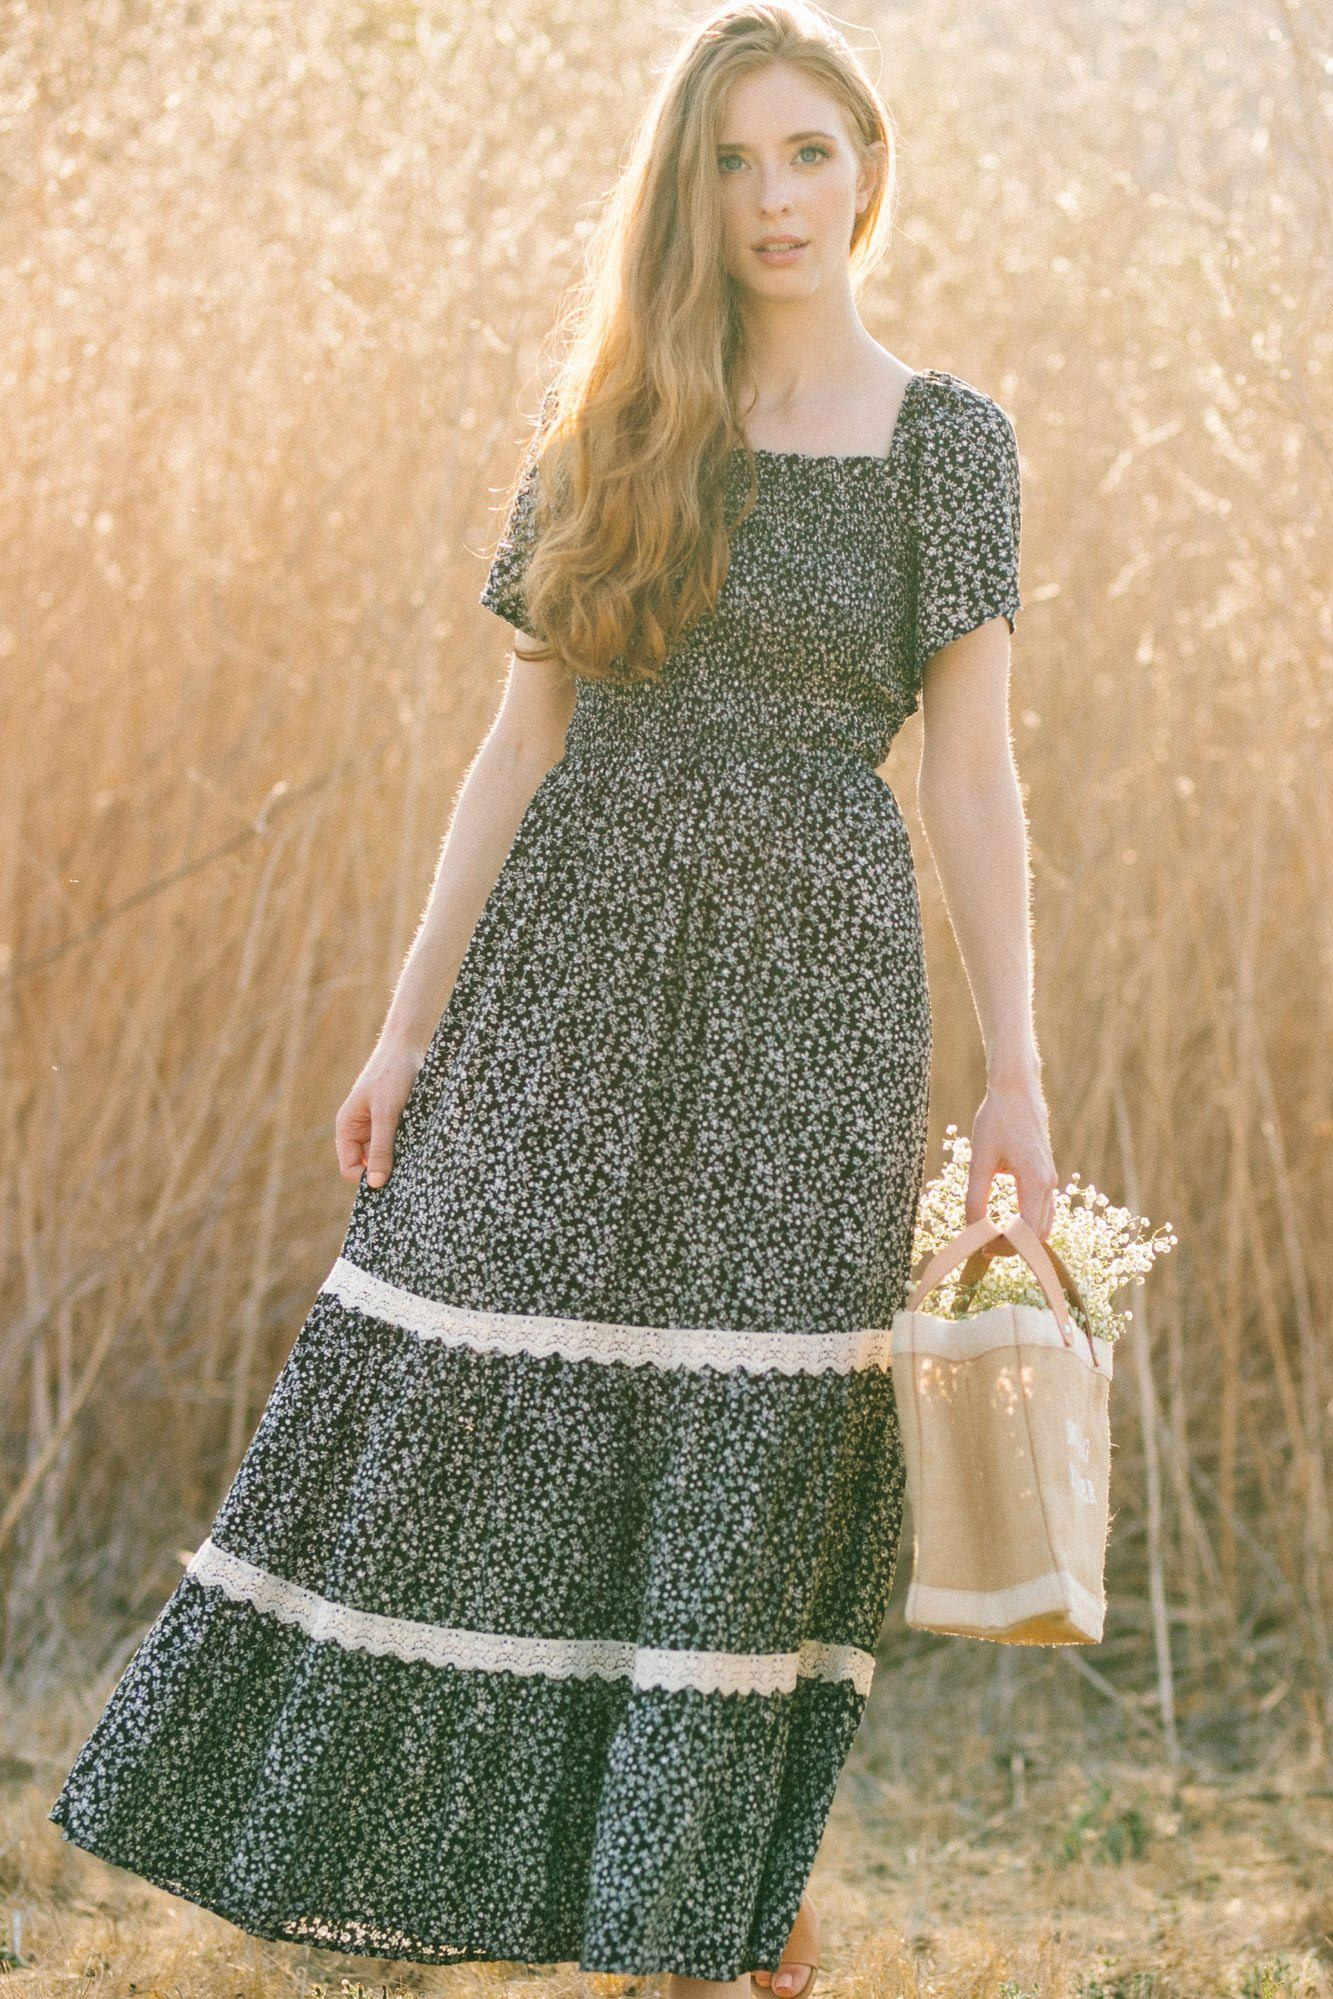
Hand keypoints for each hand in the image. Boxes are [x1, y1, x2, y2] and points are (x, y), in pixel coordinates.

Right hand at [334, 1035, 428, 1188]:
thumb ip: (380, 1148)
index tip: (391, 1182)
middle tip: (408, 1174)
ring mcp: (378, 1127)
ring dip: (401, 1160)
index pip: (350, 1169)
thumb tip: (374, 1185)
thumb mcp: (386, 1114)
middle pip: (369, 1166)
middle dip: (386, 1171)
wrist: (409, 1046)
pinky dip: (410, 1149)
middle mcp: (360, 1131)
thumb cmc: (392, 1075)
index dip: (367, 1180)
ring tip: (417, 1157)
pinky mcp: (396, 1122)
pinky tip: (423, 1147)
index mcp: (347, 1128)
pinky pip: (400, 1144)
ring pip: (387, 1156)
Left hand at [966, 1069, 1058, 1257]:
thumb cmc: (996, 1120)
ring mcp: (1050, 1178)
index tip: (983, 1248)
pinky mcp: (1045, 1174)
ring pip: (1044, 1223)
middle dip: (1014, 1247)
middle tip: (984, 1247)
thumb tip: (973, 1229)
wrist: (1016, 1091)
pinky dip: (1027, 1224)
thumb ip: (976, 1197)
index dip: (1007, 1248)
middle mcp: (1048, 1182)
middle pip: (1040, 1233)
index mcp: (1035, 1180)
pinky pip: (1042, 1209)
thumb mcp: (979, 1159)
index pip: (1028, 1232)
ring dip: (1022, 1237)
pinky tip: (1003, 1223)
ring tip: (990, 1238)